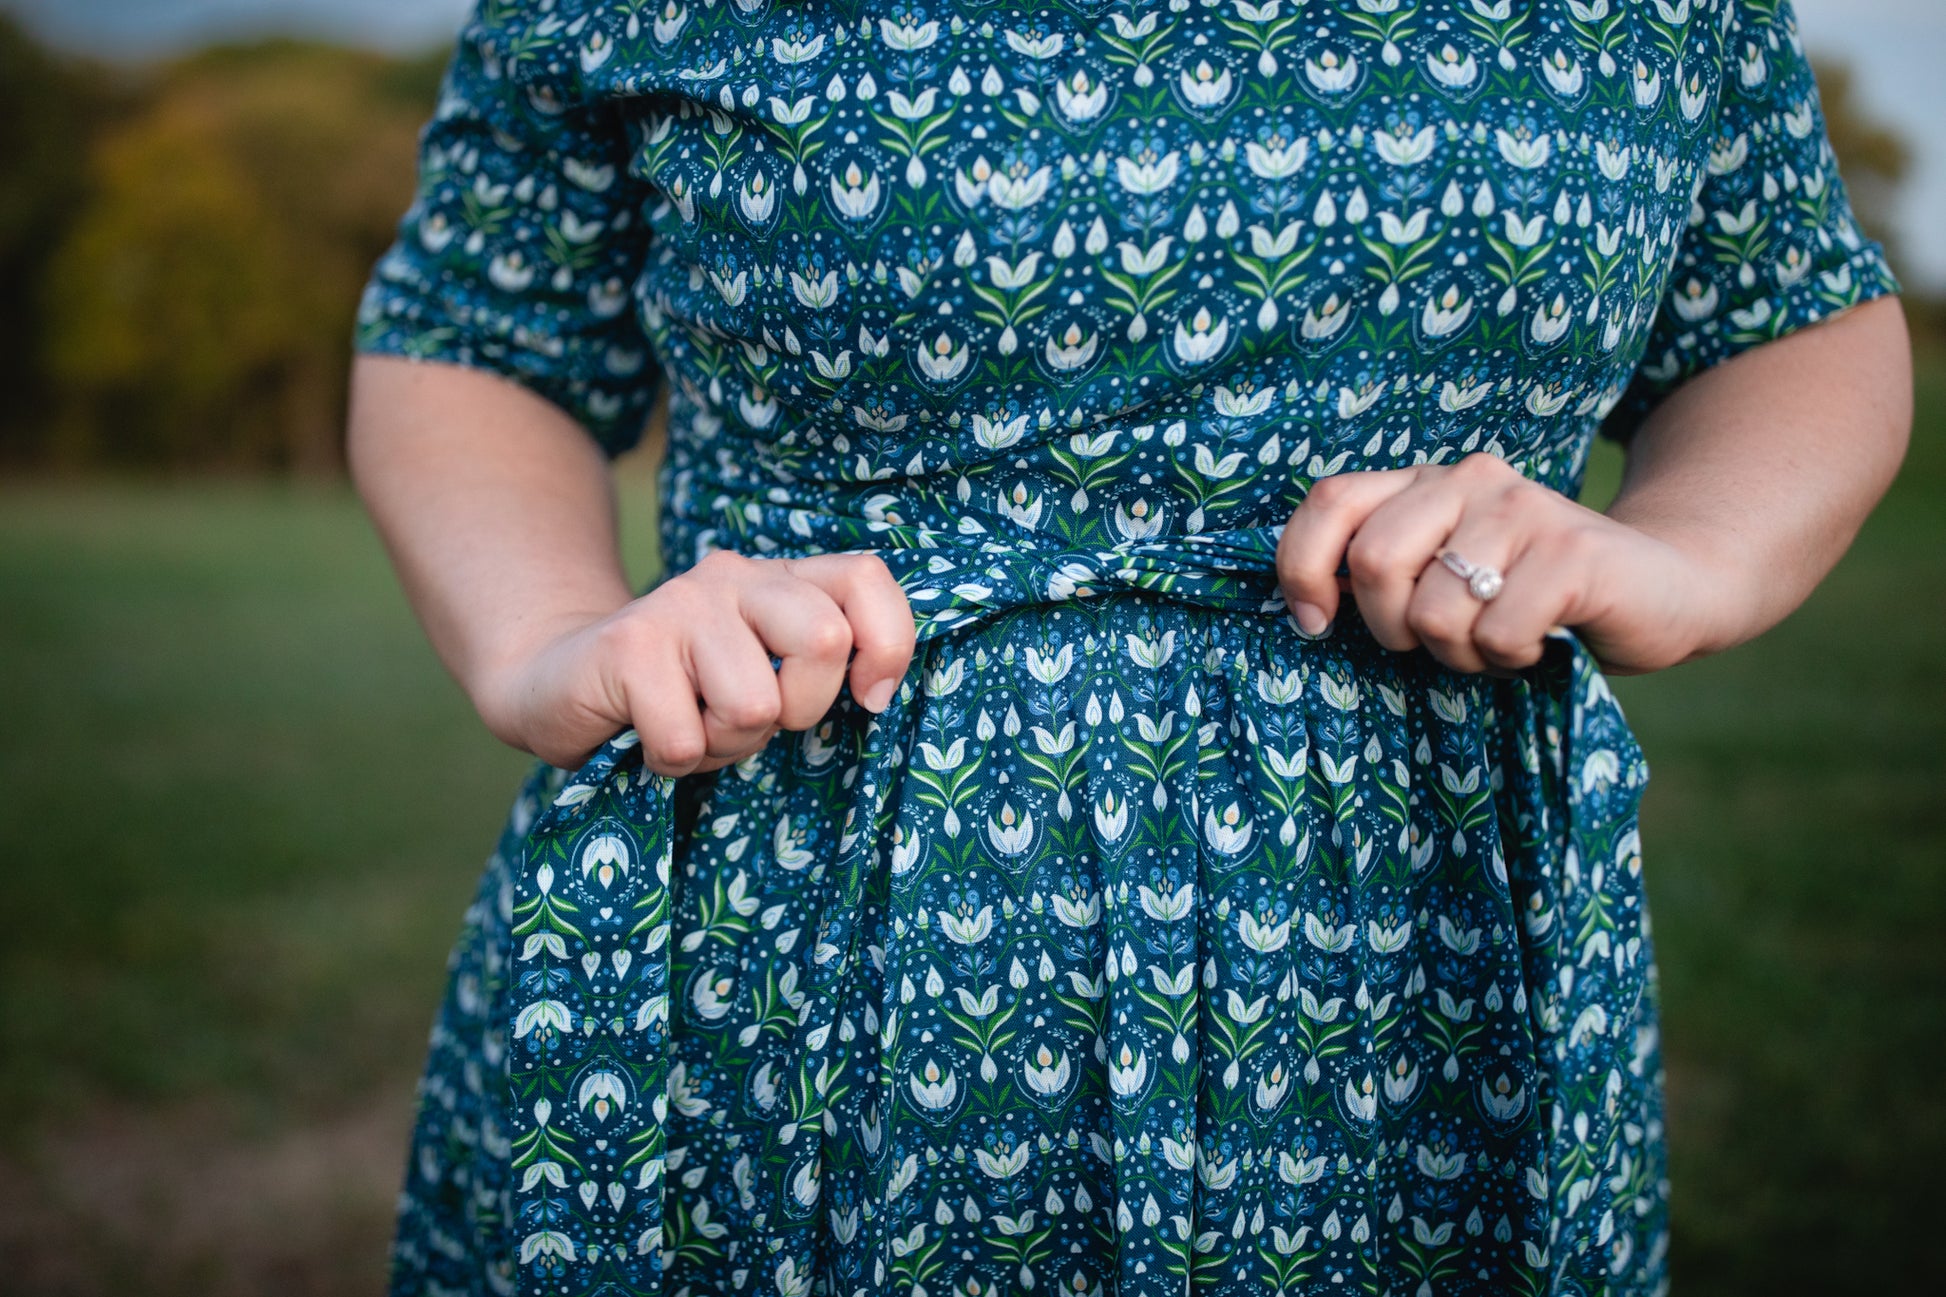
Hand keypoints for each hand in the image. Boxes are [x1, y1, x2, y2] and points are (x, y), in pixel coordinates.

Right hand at [470, 549, 916, 775]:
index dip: (887, 645)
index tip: (866, 698)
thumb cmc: (682, 692)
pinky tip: (646, 732)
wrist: (555, 680)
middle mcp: (734, 577)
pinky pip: (686, 739)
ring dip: (724, 743)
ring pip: (753, 706)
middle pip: (824, 639)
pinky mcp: (628, 645)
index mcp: (780, 580)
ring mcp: (679, 605)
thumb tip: (875, 692)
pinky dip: (671, 759)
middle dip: (798, 708)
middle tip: (751, 717)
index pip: (866, 578)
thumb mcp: (763, 675)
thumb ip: (818, 667)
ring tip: (690, 724)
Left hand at [1275, 452, 1725, 675]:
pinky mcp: (1573, 552)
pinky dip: (1509, 658)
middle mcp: (1471, 479)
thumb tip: (1305, 609)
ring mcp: (1524, 510)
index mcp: (1426, 483)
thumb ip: (1385, 574)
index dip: (1302, 569)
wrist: (1667, 586)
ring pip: (1434, 612)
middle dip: (1391, 629)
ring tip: (1498, 640)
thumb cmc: (1532, 596)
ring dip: (1459, 653)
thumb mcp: (1445, 576)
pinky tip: (1540, 642)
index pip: (1331, 502)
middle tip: (1434, 643)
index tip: (1316, 625)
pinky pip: (1496, 633)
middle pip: (1376, 562)